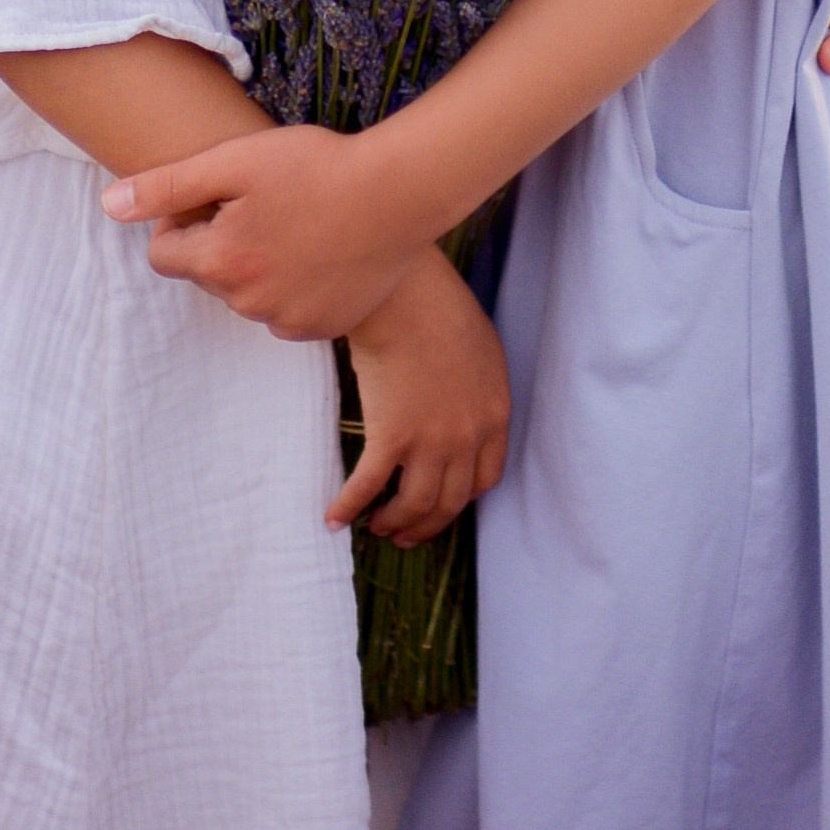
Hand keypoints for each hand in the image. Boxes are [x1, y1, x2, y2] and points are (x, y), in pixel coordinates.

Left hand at [104, 124, 419, 341]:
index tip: (219, 194)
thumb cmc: (317, 166)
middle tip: (263, 202)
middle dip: (221, 242)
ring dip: (257, 264)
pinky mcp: (322, 328)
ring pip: (247, 294)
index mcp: (221, 262)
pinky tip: (319, 249)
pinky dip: (292, 285)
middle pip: (207, 275)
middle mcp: (249, 303)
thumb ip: (167, 186)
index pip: (163, 254)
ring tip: (296, 222)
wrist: (400, 193)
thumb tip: (108, 206)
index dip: (182, 220)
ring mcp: (288, 322)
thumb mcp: (235, 161)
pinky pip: (285, 310)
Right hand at [331, 248, 509, 546]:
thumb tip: (459, 404)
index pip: (484, 479)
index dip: (461, 499)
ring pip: (414, 504)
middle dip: (426, 524)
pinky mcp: (391, 436)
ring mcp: (430, 441)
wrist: (408, 296)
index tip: (443, 503)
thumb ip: (476, 387)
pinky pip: (369, 485)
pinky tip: (335, 519)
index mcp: (494, 416)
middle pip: (449, 501)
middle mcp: (467, 438)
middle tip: (405, 534)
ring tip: (377, 527)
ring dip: (393, 522)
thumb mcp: (481, 349)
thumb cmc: (439, 307)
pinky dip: (349, 507)